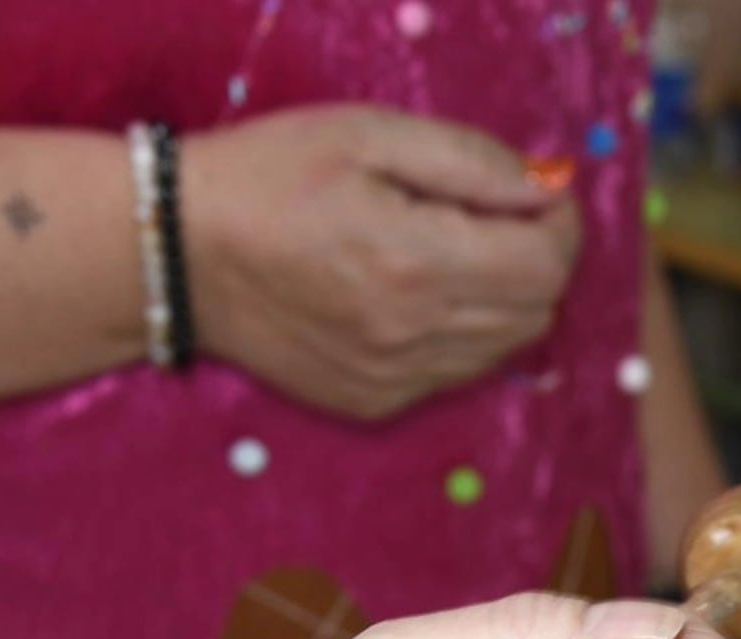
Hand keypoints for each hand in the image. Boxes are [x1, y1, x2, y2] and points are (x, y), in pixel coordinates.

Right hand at [185, 104, 580, 418]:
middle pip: (538, 312)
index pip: (546, 266)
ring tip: (450, 254)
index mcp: (414, 262)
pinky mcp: (377, 402)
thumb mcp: (368, 134)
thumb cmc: (271, 177)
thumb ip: (470, 161)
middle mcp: (413, 334)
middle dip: (537, 261)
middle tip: (496, 220)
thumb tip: (546, 185)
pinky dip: (462, 334)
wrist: (180, 256)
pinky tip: (415, 297)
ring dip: (503, 300)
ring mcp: (396, 379)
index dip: (559, 226)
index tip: (536, 195)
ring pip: (505, 348)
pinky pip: (458, 373)